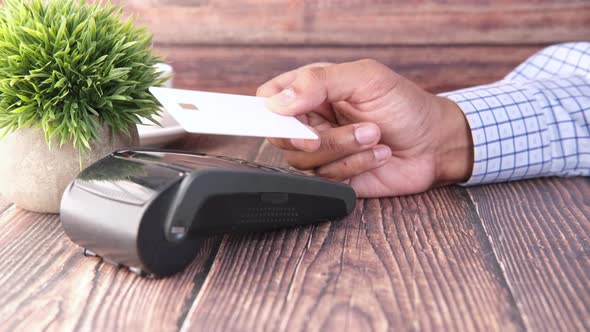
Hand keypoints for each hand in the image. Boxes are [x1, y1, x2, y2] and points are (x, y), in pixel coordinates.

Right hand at [256, 60, 473, 196]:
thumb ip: (319, 81)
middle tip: (359, 127)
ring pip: (305, 160)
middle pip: (283, 136)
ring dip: (346, 149)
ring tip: (376, 136)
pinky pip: (326, 179)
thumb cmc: (405, 105)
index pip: (270, 100)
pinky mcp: (335, 175)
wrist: (435, 143)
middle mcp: (313, 121)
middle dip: (322, 136)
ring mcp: (323, 150)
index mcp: (313, 91)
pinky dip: (355, 167)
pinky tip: (378, 155)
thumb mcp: (366, 78)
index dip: (271, 111)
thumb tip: (278, 102)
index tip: (291, 117)